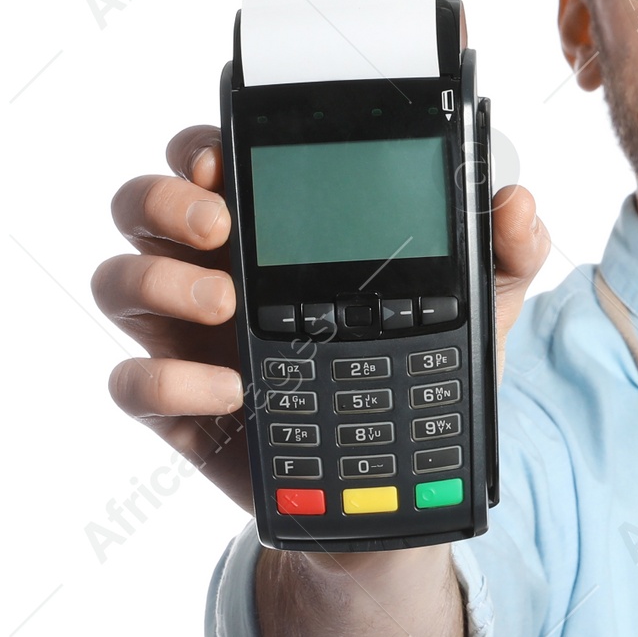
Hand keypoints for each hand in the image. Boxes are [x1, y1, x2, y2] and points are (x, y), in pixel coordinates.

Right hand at [92, 125, 550, 517]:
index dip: (200, 145)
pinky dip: (168, 380)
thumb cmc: (416, 376)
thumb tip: (519, 203)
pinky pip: (131, 383)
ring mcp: (187, 339)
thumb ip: (505, 251)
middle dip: (167, 199)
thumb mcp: (476, 310)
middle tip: (221, 222)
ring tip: (226, 302)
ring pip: (118, 282)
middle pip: (143, 204)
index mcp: (273, 231)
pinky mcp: (178, 409)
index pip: (210, 161)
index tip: (223, 155)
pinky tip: (231, 390)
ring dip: (160, 279)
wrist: (394, 491)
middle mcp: (214, 271)